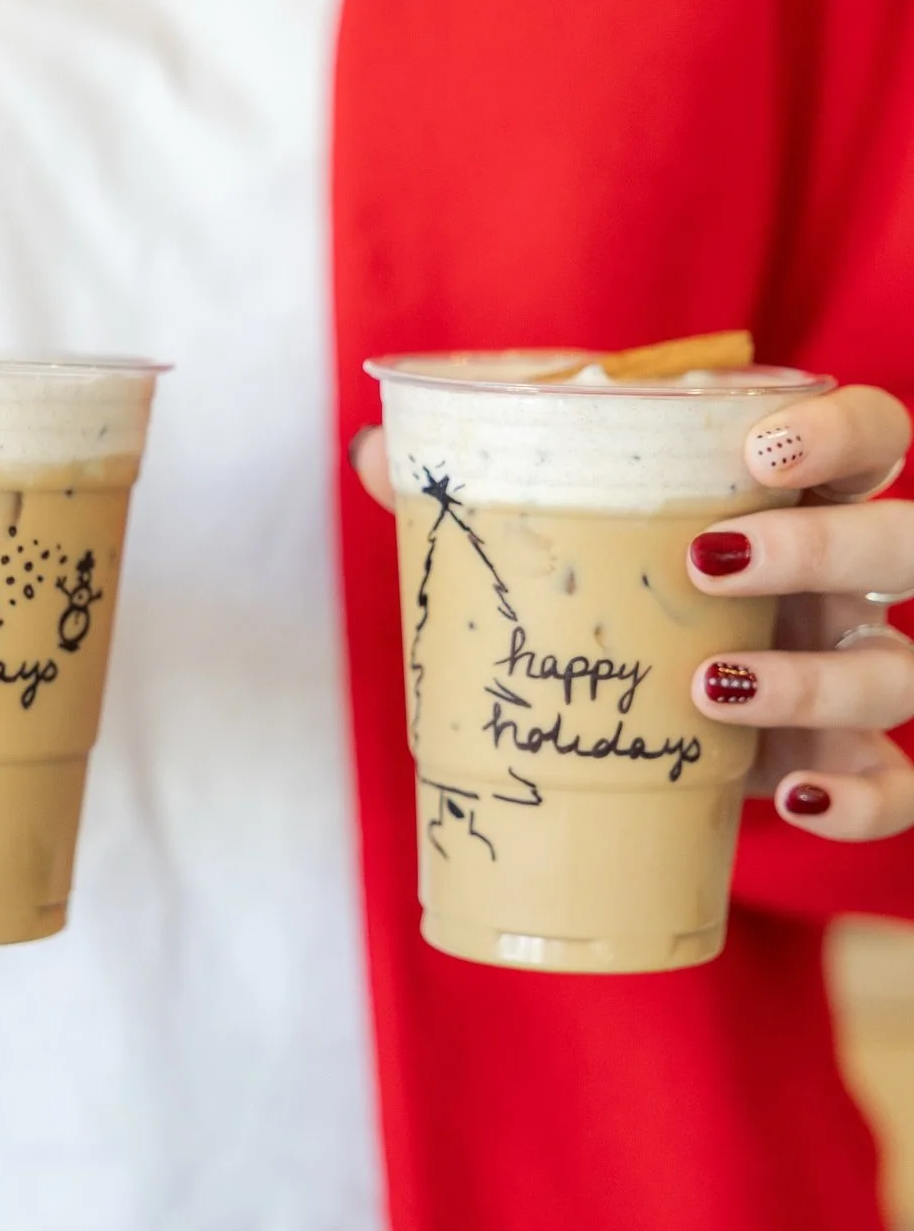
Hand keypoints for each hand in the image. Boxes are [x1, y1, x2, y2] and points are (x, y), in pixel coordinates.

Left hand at [349, 386, 913, 840]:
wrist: (639, 723)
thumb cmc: (613, 604)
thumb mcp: (562, 550)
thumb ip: (479, 496)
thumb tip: (370, 452)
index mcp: (796, 502)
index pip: (877, 435)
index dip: (842, 432)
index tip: (760, 445)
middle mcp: (849, 583)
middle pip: (906, 544)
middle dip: (826, 546)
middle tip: (709, 560)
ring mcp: (860, 673)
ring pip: (898, 670)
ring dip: (818, 678)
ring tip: (706, 688)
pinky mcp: (846, 765)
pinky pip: (901, 788)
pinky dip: (863, 798)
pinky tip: (796, 797)